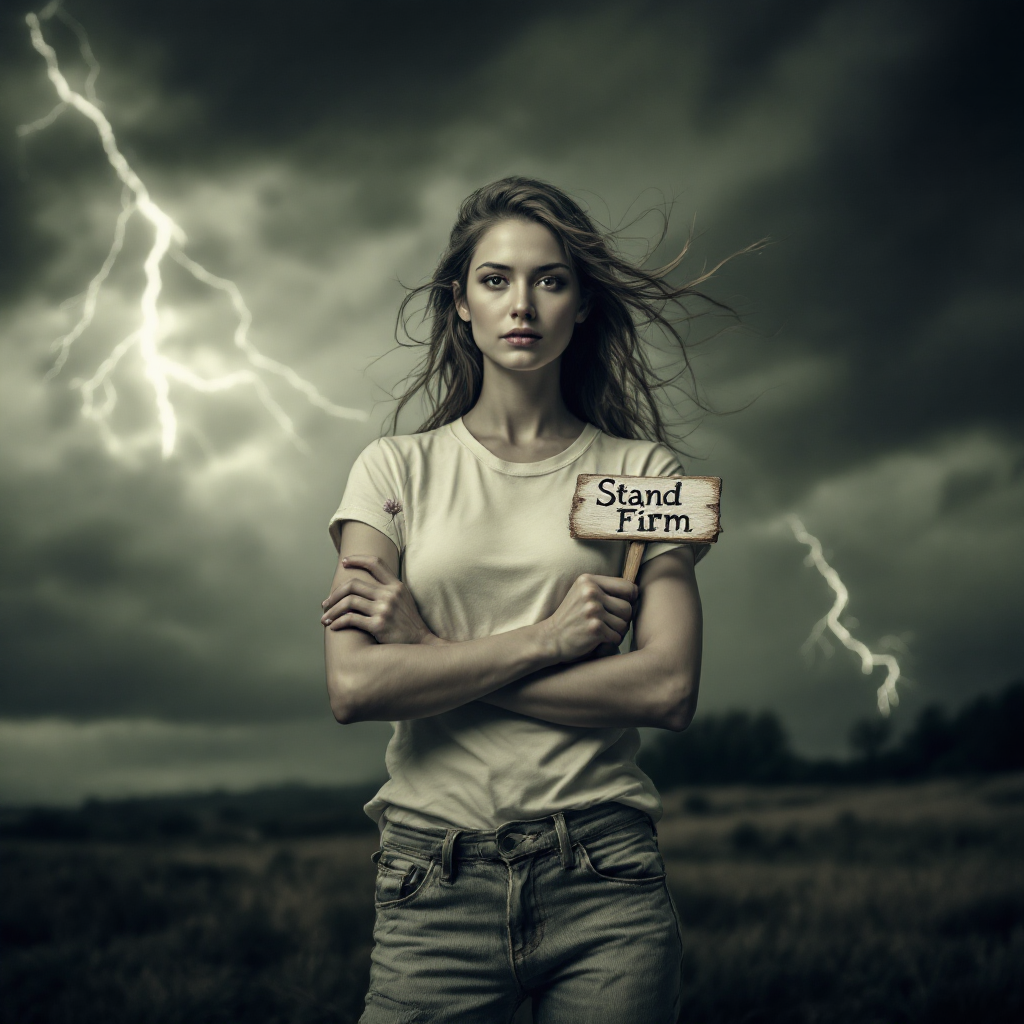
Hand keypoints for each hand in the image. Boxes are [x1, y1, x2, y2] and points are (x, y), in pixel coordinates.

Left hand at [321, 555, 436, 644]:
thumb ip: (388, 590)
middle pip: (354, 584)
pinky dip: (338, 622)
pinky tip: (333, 626)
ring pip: (348, 601)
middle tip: (326, 602)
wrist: (420, 643)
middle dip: (335, 593)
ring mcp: (384, 609)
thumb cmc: (408, 623)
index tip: (344, 562)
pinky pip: (351, 619)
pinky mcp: (378, 625)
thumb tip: (363, 584)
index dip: (357, 559)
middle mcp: (390, 595)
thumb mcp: (404, 600)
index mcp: (396, 586)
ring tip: (325, 617)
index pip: (375, 564)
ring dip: (332, 609)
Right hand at [544, 573, 636, 662]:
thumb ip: (603, 588)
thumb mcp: (581, 593)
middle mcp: (590, 592)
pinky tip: (598, 639)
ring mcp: (592, 610)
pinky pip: (617, 637)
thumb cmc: (570, 617)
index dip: (630, 598)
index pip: (627, 586)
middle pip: (628, 607)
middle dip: (623, 619)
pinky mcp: (594, 628)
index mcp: (588, 580)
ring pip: (624, 623)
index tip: (622, 606)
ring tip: (603, 631)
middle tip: (609, 623)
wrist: (550, 637)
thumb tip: (636, 592)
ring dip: (617, 631)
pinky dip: (610, 641)